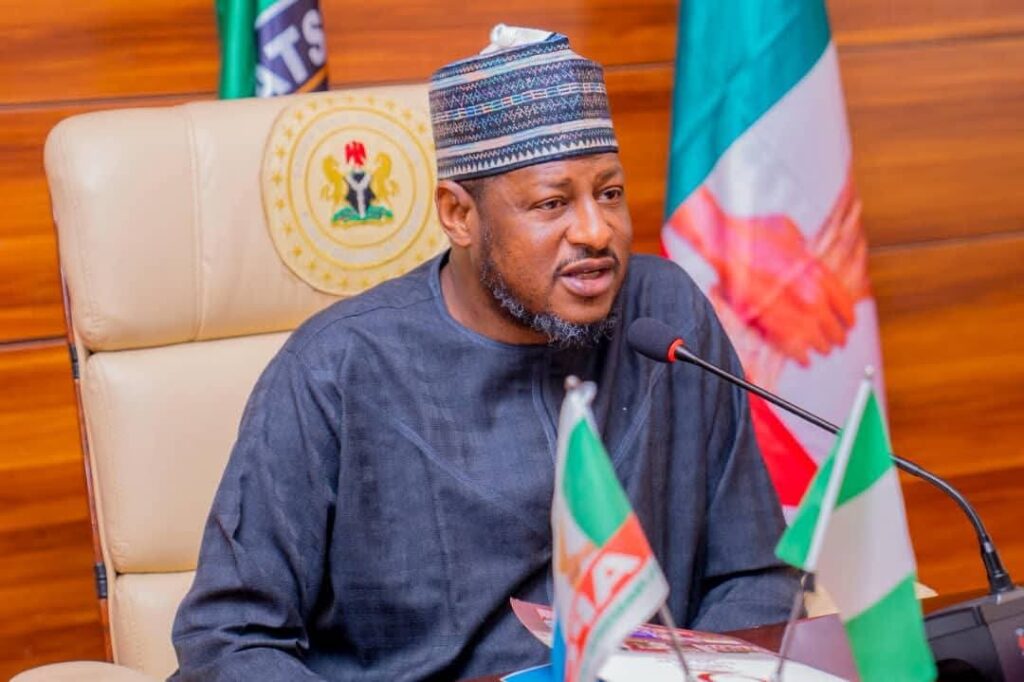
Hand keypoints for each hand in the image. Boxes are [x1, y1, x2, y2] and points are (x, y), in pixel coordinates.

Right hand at [668, 186, 856, 366]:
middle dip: (837, 337)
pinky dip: (799, 356)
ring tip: (822, 351)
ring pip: (816, 340)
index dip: (848, 318)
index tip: (848, 324)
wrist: (728, 247)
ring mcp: (792, 311)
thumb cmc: (752, 235)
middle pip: (834, 327)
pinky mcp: (771, 324)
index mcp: (818, 272)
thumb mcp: (789, 231)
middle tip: (837, 342)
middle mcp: (811, 295)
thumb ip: (802, 247)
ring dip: (820, 347)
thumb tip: (804, 252)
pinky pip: (793, 347)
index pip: (844, 304)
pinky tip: (803, 360)